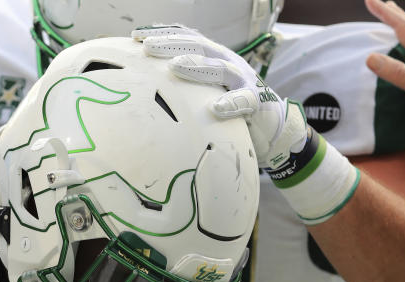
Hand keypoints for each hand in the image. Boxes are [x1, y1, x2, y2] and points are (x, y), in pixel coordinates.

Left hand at [134, 25, 307, 168]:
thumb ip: (181, 84)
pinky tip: (216, 108)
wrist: (267, 123)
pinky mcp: (256, 101)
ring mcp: (243, 79)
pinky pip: (244, 100)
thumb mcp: (200, 90)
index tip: (136, 36)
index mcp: (211, 56)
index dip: (163, 34)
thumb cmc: (227, 105)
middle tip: (147, 47)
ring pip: (221, 68)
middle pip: (199, 47)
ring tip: (176, 67)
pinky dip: (231, 103)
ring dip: (198, 66)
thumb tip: (145, 84)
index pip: (186, 39)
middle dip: (172, 44)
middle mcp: (227, 61)